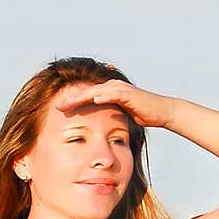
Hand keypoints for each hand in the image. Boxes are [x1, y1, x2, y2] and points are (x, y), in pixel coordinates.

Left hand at [57, 79, 177, 130]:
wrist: (161, 112)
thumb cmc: (142, 115)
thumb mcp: (120, 117)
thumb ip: (108, 119)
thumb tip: (96, 130)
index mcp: (109, 93)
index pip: (86, 97)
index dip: (72, 102)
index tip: (58, 110)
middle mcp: (113, 87)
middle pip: (87, 91)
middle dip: (72, 98)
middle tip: (57, 105)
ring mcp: (120, 89)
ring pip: (96, 90)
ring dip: (82, 96)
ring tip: (68, 102)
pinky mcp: (129, 93)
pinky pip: (114, 93)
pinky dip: (103, 95)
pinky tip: (93, 98)